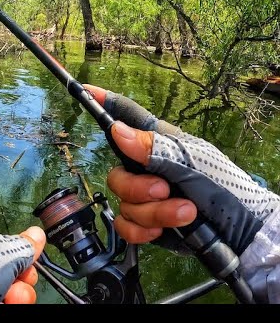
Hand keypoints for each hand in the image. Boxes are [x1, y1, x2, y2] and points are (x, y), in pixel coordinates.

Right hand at [83, 84, 279, 302]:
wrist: (239, 233)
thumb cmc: (222, 187)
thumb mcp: (192, 162)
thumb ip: (153, 148)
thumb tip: (116, 130)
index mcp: (157, 144)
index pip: (126, 117)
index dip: (104, 102)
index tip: (85, 89)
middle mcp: (145, 168)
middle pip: (116, 173)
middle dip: (139, 187)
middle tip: (165, 190)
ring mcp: (143, 196)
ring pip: (123, 203)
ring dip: (154, 213)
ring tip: (185, 213)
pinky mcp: (144, 222)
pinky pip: (125, 225)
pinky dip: (144, 230)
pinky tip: (163, 229)